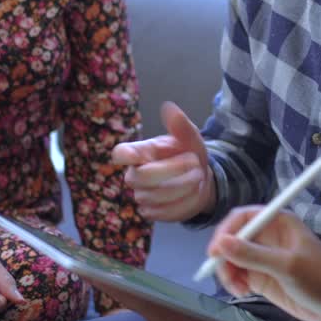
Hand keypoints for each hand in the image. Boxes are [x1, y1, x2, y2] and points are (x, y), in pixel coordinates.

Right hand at [113, 101, 215, 220]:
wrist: (200, 178)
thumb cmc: (189, 153)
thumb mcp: (190, 138)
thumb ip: (180, 126)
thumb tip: (169, 107)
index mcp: (141, 152)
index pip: (120, 154)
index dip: (125, 156)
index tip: (136, 156)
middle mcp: (135, 174)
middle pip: (142, 177)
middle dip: (173, 171)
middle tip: (195, 163)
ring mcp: (141, 196)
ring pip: (155, 196)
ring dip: (184, 187)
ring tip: (198, 176)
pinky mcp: (151, 213)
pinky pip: (163, 213)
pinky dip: (184, 203)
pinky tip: (193, 194)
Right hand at [209, 206, 320, 320]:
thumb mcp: (288, 266)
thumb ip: (254, 256)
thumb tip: (221, 243)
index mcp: (278, 222)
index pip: (243, 217)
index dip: (226, 231)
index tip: (214, 251)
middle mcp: (268, 236)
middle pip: (233, 238)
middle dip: (224, 255)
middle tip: (223, 274)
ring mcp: (263, 257)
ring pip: (232, 258)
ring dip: (228, 272)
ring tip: (238, 289)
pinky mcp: (262, 276)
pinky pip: (238, 274)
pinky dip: (234, 283)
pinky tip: (242, 292)